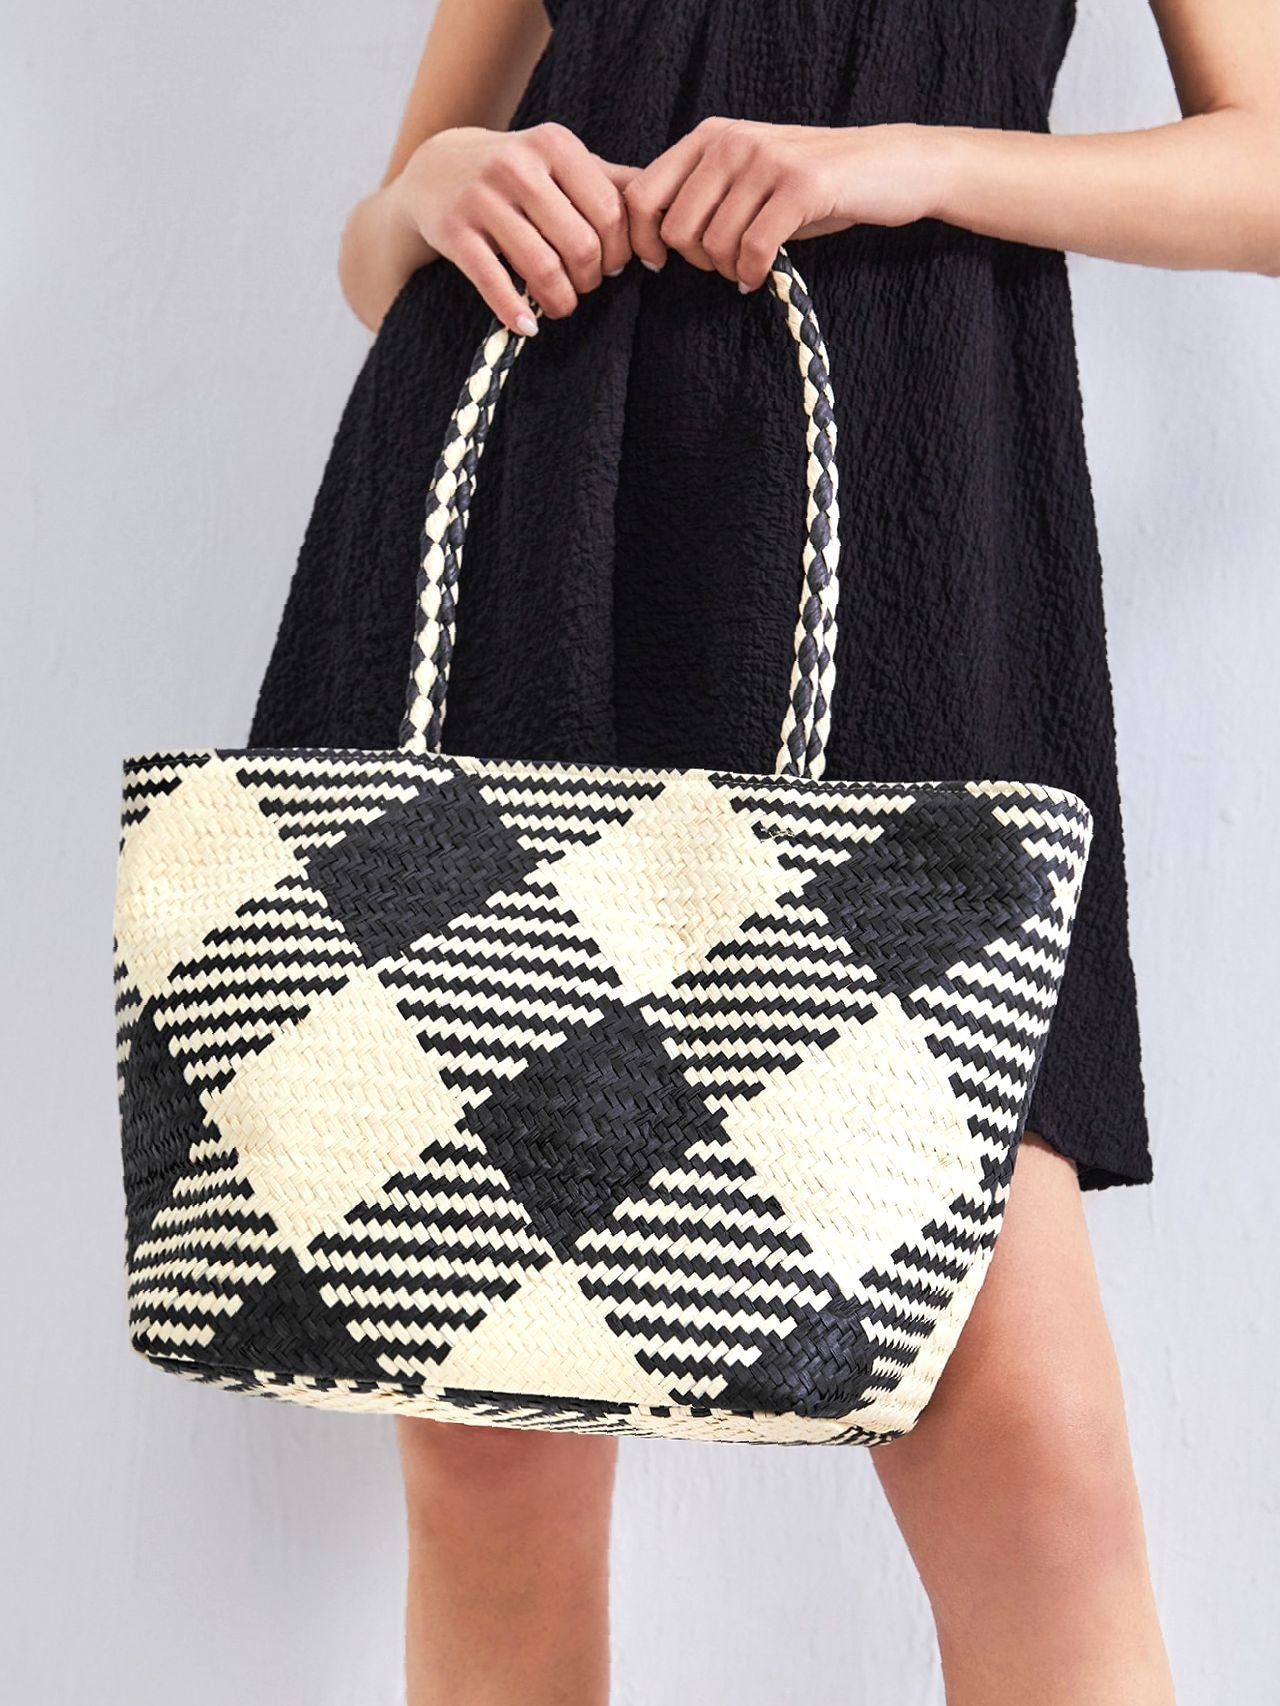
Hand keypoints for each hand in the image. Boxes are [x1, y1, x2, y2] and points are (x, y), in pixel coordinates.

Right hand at [386, 122, 639, 331]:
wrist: (436, 170)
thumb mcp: (561, 164)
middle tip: (587, 287)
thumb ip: (613, 182)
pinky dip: (516, 312)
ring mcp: (482, 197)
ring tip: (562, 306)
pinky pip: (493, 282)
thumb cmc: (517, 174)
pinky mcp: (454, 231)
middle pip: (581, 244)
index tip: (616, 268)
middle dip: (591, 279)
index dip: (622, 251)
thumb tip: (670, 214)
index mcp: (555, 145)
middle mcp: (518, 165)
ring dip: (561, 301)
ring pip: (543, 267)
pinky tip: (528, 326)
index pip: (611, 211)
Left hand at [623, 117, 939, 287]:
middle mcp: (732, 140)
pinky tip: (762, 277)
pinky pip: (753, 249)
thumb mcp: (747, 179)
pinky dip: (753, 275)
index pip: (641, 193)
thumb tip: (647, 236)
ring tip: (750, 268)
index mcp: (710, 135)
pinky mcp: (802, 186)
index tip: (659, 263)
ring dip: (730, 271)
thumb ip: (702, 195)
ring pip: (715, 244)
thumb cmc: (812, 185)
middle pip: (676, 228)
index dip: (641, 239)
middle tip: (725, 265)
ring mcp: (767, 160)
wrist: (891, 167)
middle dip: (695, 262)